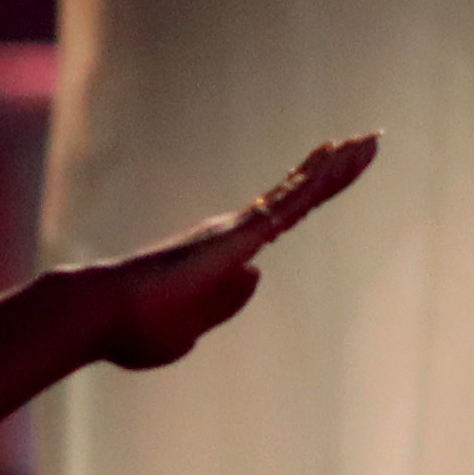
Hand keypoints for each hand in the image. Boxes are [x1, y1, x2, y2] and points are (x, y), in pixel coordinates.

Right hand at [90, 133, 375, 369]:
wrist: (102, 318)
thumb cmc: (134, 329)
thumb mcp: (188, 333)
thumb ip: (222, 306)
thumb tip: (256, 275)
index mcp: (227, 257)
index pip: (283, 218)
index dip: (311, 194)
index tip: (334, 173)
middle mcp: (234, 234)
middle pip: (297, 195)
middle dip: (334, 171)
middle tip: (368, 142)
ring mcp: (236, 231)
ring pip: (299, 192)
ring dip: (337, 167)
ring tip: (371, 141)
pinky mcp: (237, 237)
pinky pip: (287, 202)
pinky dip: (316, 179)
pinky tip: (337, 157)